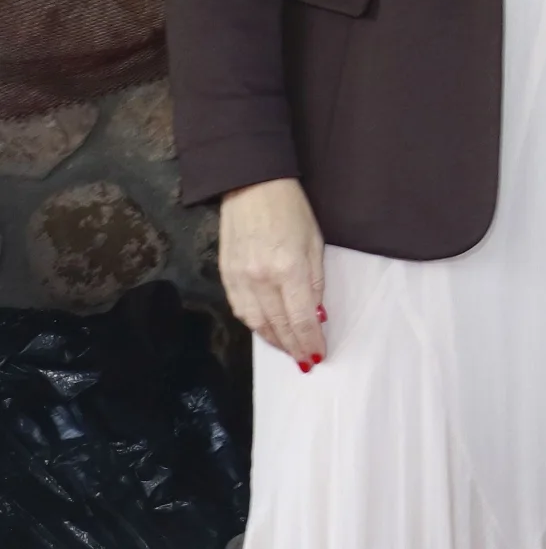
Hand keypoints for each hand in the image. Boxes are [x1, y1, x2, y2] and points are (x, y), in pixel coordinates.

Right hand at [219, 178, 325, 367]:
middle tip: (304, 361)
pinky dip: (254, 324)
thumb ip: (315, 282)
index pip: (301, 318)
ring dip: (273, 340)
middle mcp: (261, 279)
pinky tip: (265, 330)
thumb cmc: (292, 210)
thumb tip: (316, 315)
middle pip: (278, 325)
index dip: (310, 340)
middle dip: (293, 346)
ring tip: (288, 349)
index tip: (318, 356)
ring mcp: (239, 279)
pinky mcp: (224, 275)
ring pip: (255, 323)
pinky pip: (239, 309)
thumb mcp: (315, 243)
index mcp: (288, 269)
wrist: (251, 186)